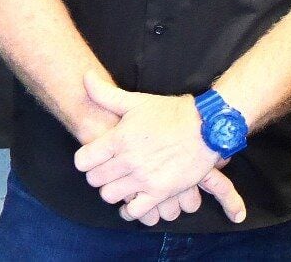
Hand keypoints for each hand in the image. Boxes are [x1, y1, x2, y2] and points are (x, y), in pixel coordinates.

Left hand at [72, 71, 245, 223]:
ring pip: (110, 196)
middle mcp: (129, 159)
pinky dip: (131, 209)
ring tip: (124, 183)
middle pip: (94, 180)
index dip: (87, 160)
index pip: (83, 161)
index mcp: (120, 138)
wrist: (207, 127)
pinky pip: (134, 212)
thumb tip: (85, 78)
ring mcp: (144, 177)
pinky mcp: (160, 192)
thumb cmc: (171, 113)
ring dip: (114, 191)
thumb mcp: (138, 101)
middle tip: (112, 169)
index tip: (97, 157)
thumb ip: (107, 94)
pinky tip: (135, 199)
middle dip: (100, 175)